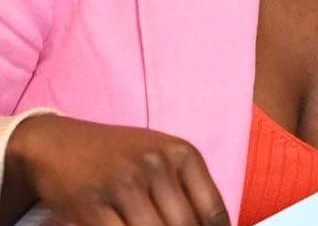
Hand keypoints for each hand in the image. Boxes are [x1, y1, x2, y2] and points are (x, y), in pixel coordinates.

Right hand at [7, 115, 228, 225]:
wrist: (59, 143)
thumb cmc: (117, 155)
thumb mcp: (160, 158)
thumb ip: (186, 188)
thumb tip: (213, 224)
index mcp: (182, 154)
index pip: (213, 210)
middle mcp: (157, 165)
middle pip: (185, 225)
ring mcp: (124, 184)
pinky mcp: (92, 204)